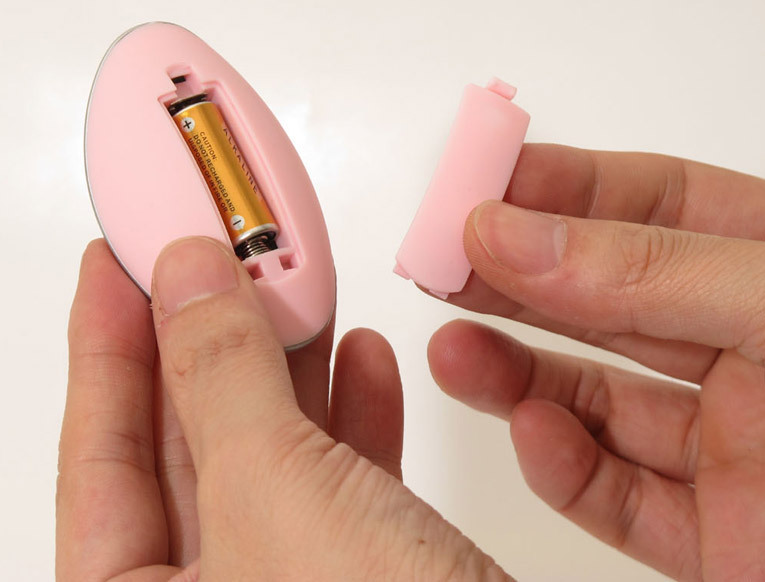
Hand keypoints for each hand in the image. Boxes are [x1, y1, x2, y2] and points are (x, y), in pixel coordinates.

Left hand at [57, 238, 508, 580]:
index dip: (107, 343)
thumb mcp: (273, 494)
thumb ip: (220, 377)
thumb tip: (186, 280)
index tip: (119, 264)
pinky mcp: (359, 574)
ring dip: (291, 365)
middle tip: (215, 257)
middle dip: (210, 340)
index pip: (98, 452)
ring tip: (298, 287)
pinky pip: (338, 480)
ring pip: (270, 453)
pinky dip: (353, 415)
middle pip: (187, 443)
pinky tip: (363, 361)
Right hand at [427, 144, 764, 580]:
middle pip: (612, 298)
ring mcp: (741, 449)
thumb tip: (518, 233)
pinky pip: (623, 495)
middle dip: (520, 274)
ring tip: (453, 344)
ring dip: (518, 369)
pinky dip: (566, 467)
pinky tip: (530, 431)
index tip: (483, 187)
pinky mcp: (723, 537)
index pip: (661, 206)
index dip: (565, 189)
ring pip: (601, 399)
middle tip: (443, 258)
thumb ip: (653, 271)